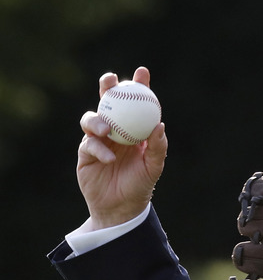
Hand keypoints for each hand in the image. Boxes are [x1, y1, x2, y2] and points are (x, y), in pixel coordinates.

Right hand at [76, 66, 167, 229]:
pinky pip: (89, 144)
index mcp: (135, 129)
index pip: (137, 103)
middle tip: (111, 80)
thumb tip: (160, 124)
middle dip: (108, 87)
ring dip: (98, 119)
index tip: (142, 72)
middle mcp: (116, 130)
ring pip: (93, 119)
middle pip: (110, 102)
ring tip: (105, 129)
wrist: (120, 207)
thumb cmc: (141, 185)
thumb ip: (158, 146)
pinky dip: (98, 148)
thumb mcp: (154, 166)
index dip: (139, 85)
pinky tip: (108, 157)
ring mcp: (99, 139)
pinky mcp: (85, 152)